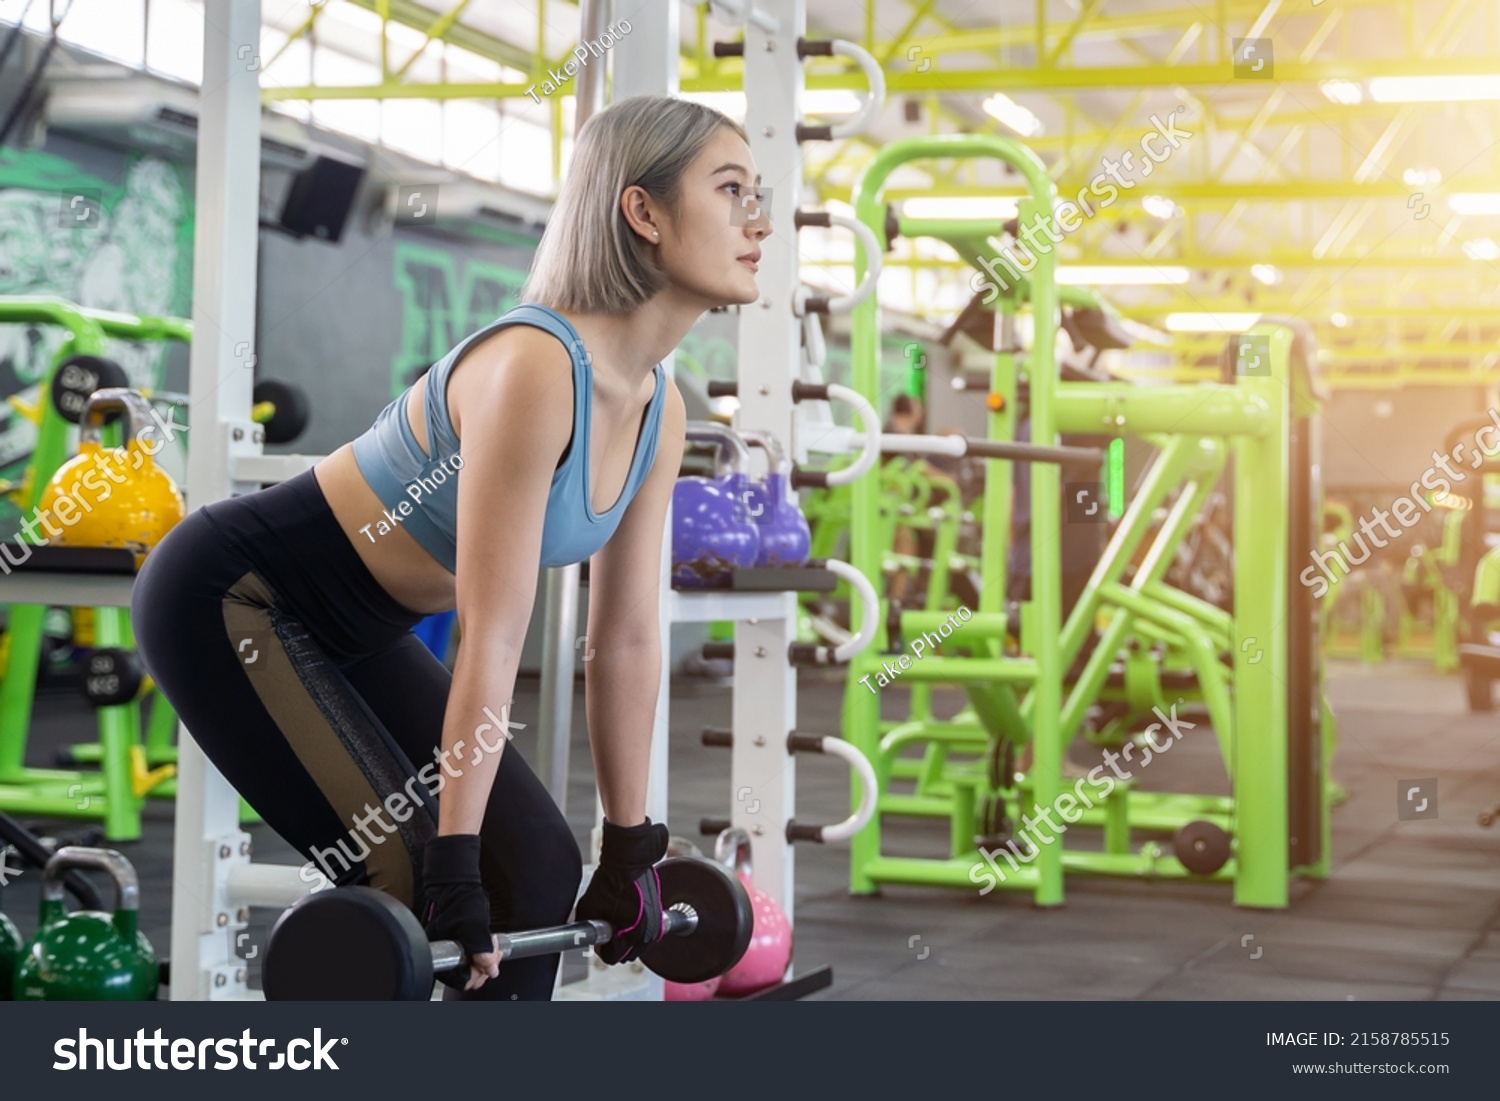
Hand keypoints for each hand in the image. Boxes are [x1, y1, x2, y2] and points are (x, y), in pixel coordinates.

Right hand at [421, 834, 500, 990]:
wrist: (459, 886)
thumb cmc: (462, 899)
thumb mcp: (475, 923)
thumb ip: (481, 947)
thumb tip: (490, 969)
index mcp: (442, 952)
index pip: (462, 978)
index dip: (479, 971)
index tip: (489, 960)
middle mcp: (445, 955)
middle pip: (468, 976)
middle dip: (486, 966)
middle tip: (494, 951)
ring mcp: (453, 951)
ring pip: (473, 969)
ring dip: (487, 960)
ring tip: (493, 945)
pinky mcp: (461, 947)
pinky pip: (475, 959)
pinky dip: (485, 954)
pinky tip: (490, 944)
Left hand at [574, 817, 669, 964]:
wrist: (630, 860)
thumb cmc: (611, 879)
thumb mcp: (590, 907)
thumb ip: (590, 930)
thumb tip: (595, 940)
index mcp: (631, 933)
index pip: (612, 957)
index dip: (601, 948)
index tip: (598, 938)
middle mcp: (647, 933)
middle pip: (626, 955)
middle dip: (615, 945)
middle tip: (606, 929)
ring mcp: (656, 925)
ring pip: (637, 946)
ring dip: (626, 939)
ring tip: (617, 920)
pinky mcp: (659, 917)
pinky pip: (645, 934)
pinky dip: (635, 930)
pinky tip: (627, 914)